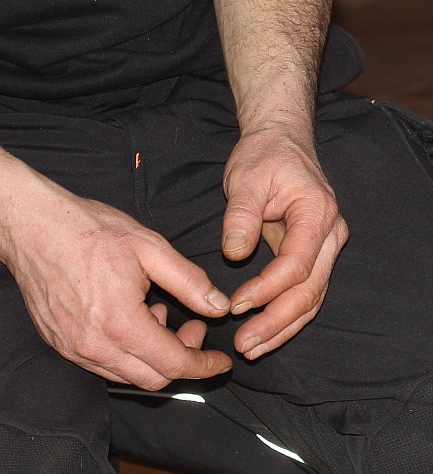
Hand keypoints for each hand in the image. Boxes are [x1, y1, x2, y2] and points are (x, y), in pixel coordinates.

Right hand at [0, 163, 232, 389]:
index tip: (221, 362)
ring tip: (163, 313)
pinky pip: (103, 364)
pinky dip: (129, 351)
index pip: (173, 364)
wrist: (36, 227)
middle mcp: (94, 345)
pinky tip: (136, 317)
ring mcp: (73, 348)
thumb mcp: (152, 248)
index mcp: (120, 323)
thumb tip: (218, 306)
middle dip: (183, 359)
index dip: (203, 366)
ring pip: (127, 375)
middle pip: (151, 379)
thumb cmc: (91, 231)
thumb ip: (190, 282)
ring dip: (155, 356)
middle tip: (195, 326)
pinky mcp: (61, 344)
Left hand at [221, 122, 347, 359]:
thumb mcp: (247, 179)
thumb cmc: (265, 156)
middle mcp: (330, 233)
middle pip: (312, 288)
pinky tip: (264, 334)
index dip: (268, 289)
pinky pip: (306, 291)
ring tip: (251, 348)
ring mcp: (326, 245)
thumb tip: (234, 253)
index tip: (235, 305)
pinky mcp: (315, 254)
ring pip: (313, 297)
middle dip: (277, 320)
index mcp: (317, 212)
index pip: (298, 263)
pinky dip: (286, 316)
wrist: (282, 142)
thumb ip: (241, 216)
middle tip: (243, 344)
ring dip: (283, 326)